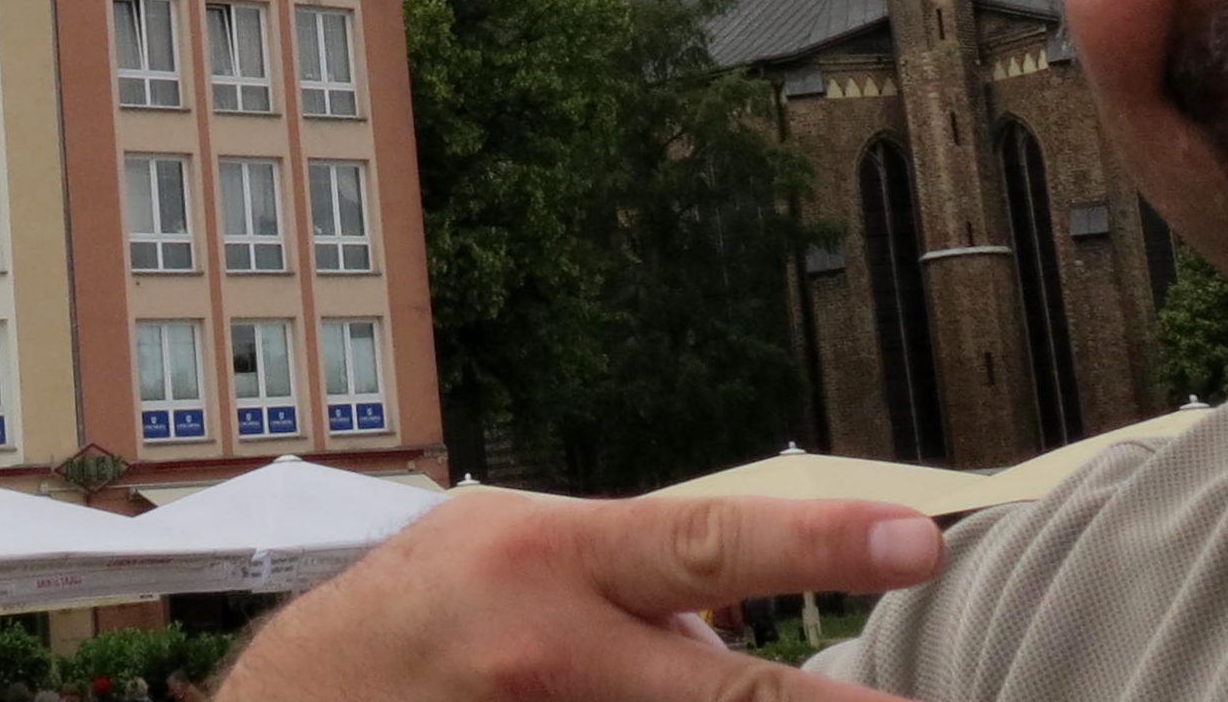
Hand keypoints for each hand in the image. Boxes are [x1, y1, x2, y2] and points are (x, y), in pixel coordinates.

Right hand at [214, 493, 939, 700]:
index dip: (821, 544)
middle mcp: (558, 654)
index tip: (917, 541)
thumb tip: (749, 620)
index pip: (711, 542)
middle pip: (722, 693)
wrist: (310, 698)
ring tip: (773, 699)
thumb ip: (638, 574)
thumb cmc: (425, 608)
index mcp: (561, 561)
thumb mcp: (522, 548)